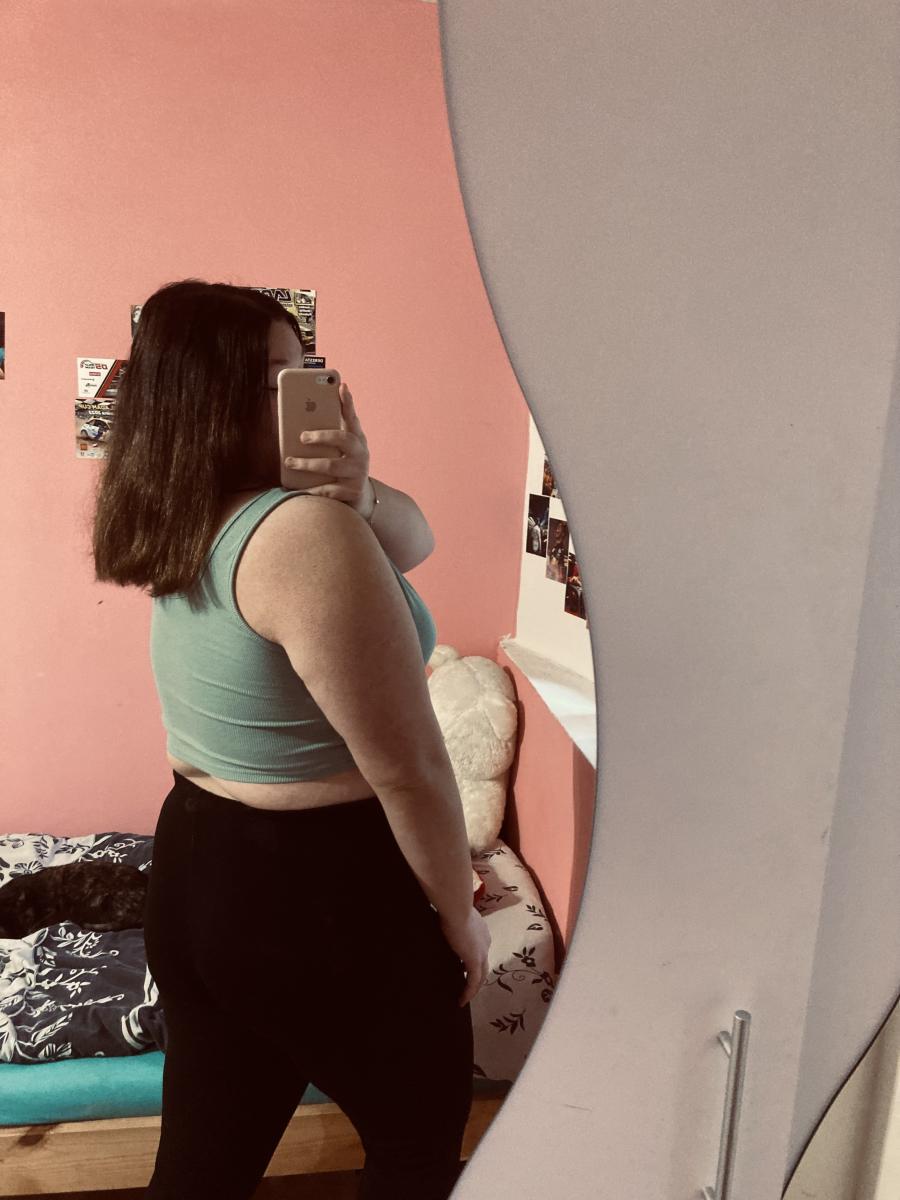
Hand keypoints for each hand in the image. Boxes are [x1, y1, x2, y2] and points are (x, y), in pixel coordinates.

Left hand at [283, 382, 372, 515]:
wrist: (359, 498)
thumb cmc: (342, 466)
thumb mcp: (339, 450)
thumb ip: (327, 436)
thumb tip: (299, 424)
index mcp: (357, 439)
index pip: (352, 417)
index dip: (348, 402)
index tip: (341, 385)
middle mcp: (361, 454)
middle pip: (342, 439)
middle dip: (321, 436)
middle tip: (301, 436)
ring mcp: (359, 473)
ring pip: (331, 465)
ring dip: (307, 463)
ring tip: (289, 462)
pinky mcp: (353, 491)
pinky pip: (329, 489)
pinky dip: (313, 489)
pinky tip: (300, 488)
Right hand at [439, 907, 491, 1007]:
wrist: (456, 907)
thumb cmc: (450, 907)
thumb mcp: (451, 917)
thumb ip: (450, 924)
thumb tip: (440, 924)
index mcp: (481, 931)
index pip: (479, 949)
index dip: (473, 960)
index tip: (462, 968)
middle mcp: (485, 942)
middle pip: (483, 965)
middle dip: (476, 977)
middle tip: (466, 988)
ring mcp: (482, 952)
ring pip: (481, 976)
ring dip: (473, 988)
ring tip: (463, 998)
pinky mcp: (475, 960)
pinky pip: (473, 981)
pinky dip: (469, 992)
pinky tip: (461, 1001)